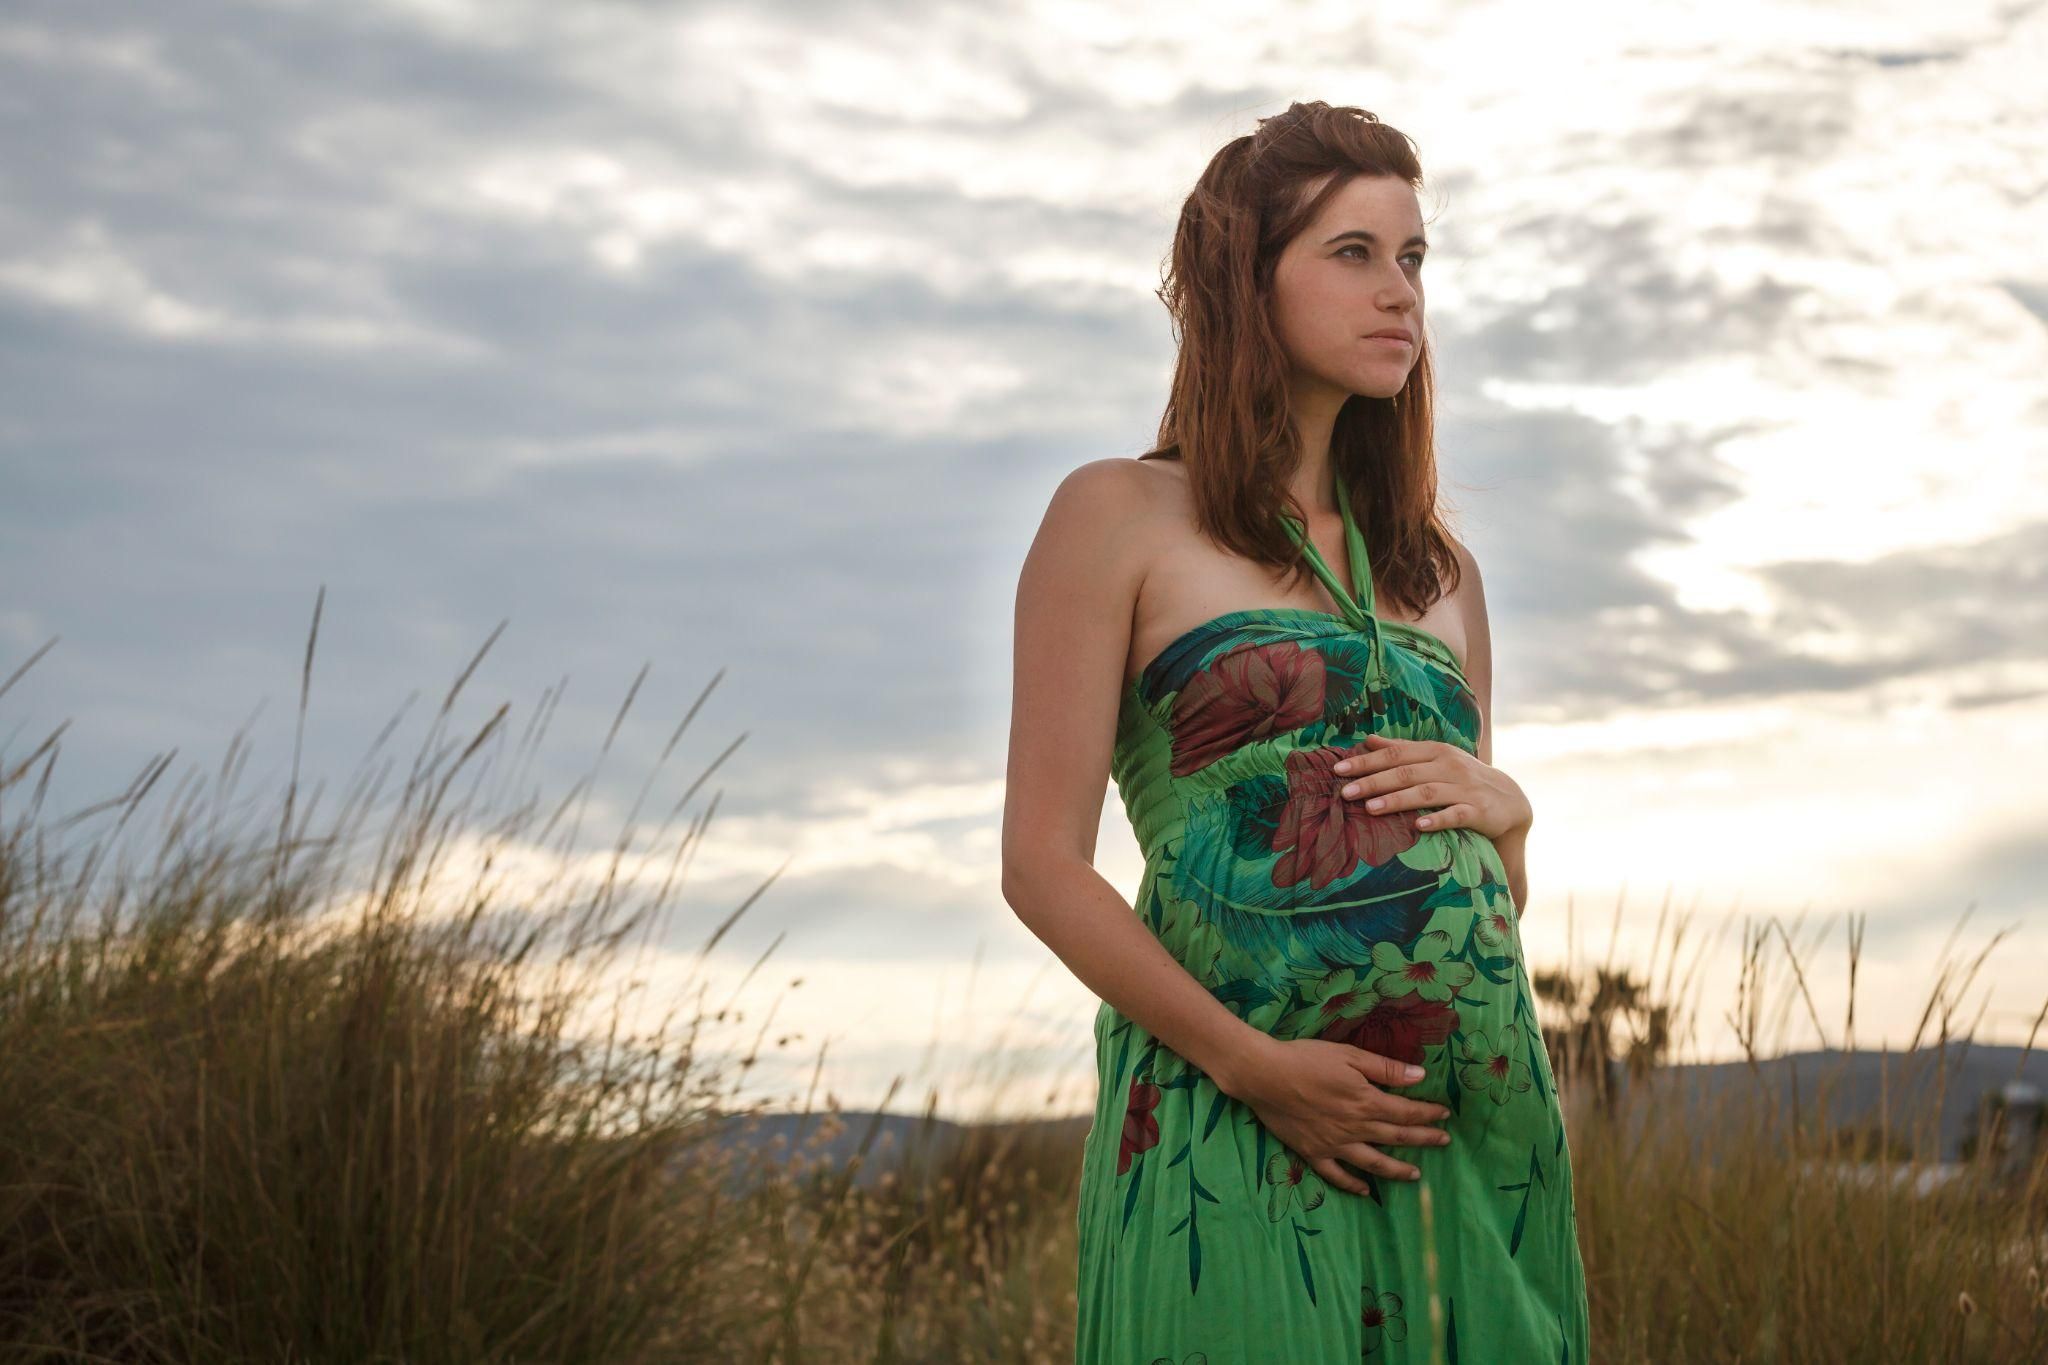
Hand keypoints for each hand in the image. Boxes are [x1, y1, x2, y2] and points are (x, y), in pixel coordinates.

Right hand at [1224, 1034, 1451, 1194]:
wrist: (1264, 1075)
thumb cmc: (1306, 1059)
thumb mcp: (1349, 1055)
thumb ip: (1385, 1069)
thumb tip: (1419, 1076)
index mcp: (1367, 1102)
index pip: (1406, 1112)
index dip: (1428, 1114)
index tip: (1445, 1116)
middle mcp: (1355, 1128)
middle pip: (1396, 1138)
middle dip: (1423, 1140)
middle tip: (1443, 1143)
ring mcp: (1334, 1145)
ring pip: (1373, 1163)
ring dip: (1397, 1170)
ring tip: (1415, 1176)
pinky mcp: (1313, 1154)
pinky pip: (1337, 1176)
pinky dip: (1353, 1185)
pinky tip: (1366, 1191)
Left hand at [1331, 735, 1531, 841]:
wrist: (1510, 800)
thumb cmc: (1462, 779)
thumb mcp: (1435, 759)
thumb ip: (1402, 751)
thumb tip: (1367, 739)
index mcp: (1435, 751)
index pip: (1395, 754)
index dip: (1366, 761)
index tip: (1339, 769)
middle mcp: (1448, 766)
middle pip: (1406, 773)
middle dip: (1373, 781)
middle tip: (1345, 792)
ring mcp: (1464, 789)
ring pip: (1426, 792)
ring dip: (1397, 800)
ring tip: (1371, 808)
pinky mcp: (1479, 811)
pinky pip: (1456, 815)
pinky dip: (1438, 819)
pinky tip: (1419, 826)